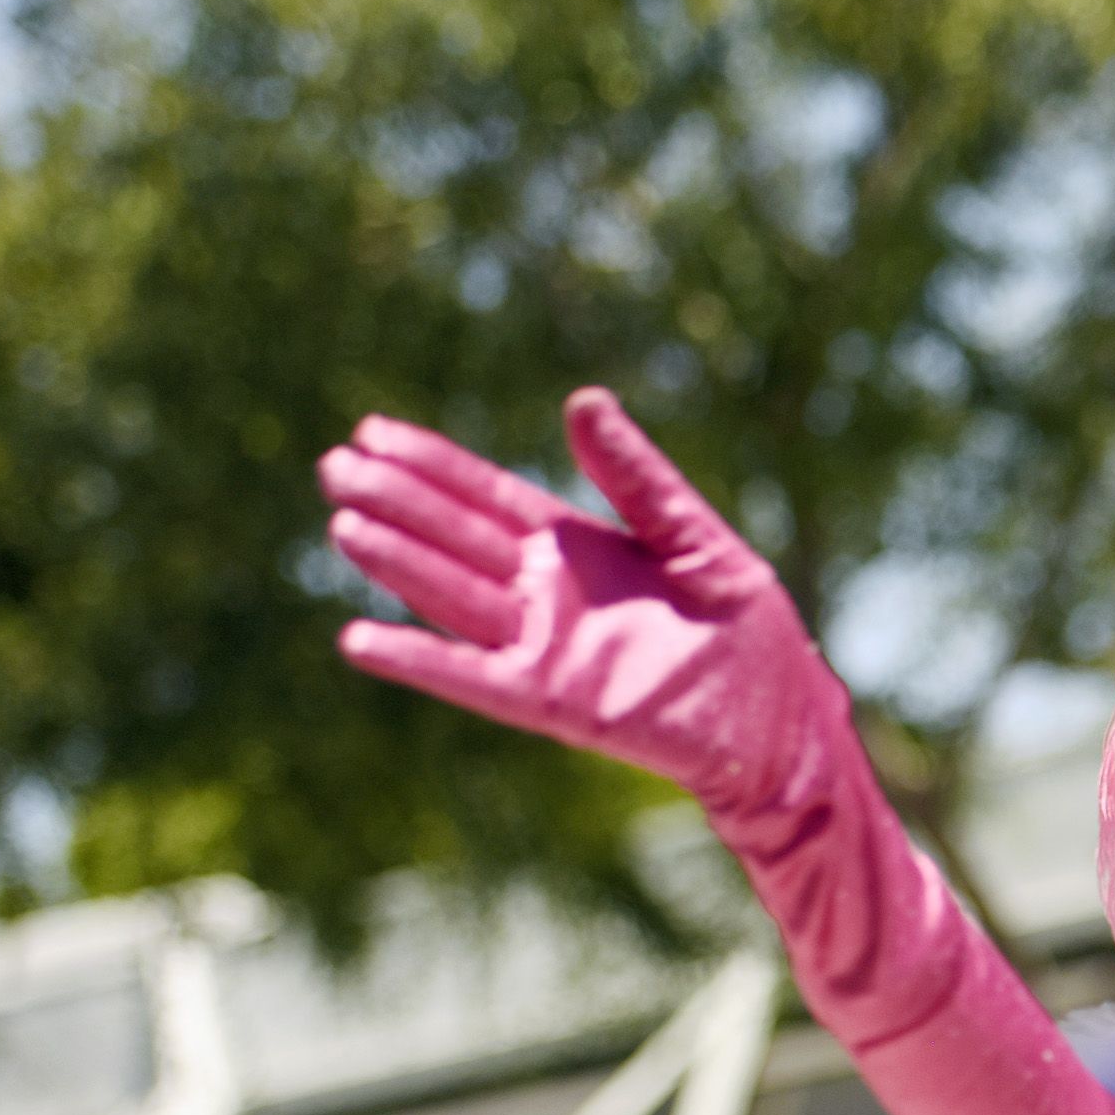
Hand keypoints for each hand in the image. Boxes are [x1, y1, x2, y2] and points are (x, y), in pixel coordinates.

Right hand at [318, 390, 840, 815]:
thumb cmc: (747, 629)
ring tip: (344, 524)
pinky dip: (418, 660)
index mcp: (577, 547)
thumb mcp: (695, 537)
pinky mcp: (553, 700)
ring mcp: (545, 647)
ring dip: (399, 563)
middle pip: (454, 538)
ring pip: (452, 596)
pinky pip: (472, 677)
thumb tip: (582, 400)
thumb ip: (637, 478)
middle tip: (335, 464)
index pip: (486, 496)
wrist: (779, 715)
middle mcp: (547, 594)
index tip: (371, 430)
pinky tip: (359, 638)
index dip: (431, 465)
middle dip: (398, 502)